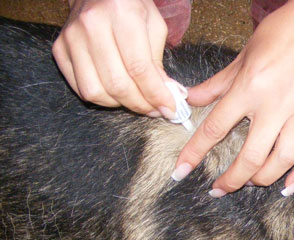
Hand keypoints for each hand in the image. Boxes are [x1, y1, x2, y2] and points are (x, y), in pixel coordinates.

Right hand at [52, 0, 175, 115]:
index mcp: (122, 14)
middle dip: (140, 104)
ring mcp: (72, 38)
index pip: (139, 68)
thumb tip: (166, 97)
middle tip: (155, 109)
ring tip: (136, 100)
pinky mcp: (60, 49)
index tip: (168, 108)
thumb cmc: (130, 6)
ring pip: (96, 92)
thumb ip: (158, 63)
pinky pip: (81, 89)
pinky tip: (116, 93)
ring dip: (120, 104)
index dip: (156, 95)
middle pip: (117, 84)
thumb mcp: (154, 26)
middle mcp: (92, 25)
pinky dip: (102, 98)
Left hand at [173, 0, 293, 195]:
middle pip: (250, 156)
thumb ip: (217, 84)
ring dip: (263, 179)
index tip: (181, 173)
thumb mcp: (242, 56)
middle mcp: (275, 104)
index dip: (194, 154)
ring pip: (282, 160)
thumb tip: (190, 100)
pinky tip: (290, 186)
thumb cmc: (280, 33)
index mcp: (249, 87)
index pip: (214, 128)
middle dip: (231, 180)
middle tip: (220, 189)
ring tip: (251, 181)